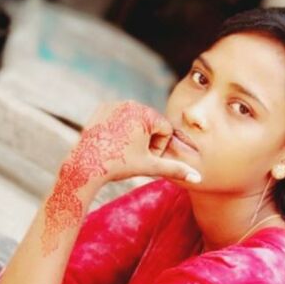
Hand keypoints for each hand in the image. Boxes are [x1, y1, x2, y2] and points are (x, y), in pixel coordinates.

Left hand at [71, 100, 201, 186]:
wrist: (86, 165)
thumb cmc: (120, 166)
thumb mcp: (150, 168)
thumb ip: (175, 170)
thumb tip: (198, 179)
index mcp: (146, 114)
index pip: (164, 129)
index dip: (157, 148)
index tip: (142, 157)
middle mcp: (131, 103)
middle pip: (150, 124)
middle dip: (145, 141)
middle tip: (129, 154)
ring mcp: (115, 103)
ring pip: (135, 122)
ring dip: (133, 136)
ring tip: (120, 149)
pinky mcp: (102, 108)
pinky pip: (119, 119)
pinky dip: (118, 130)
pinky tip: (110, 142)